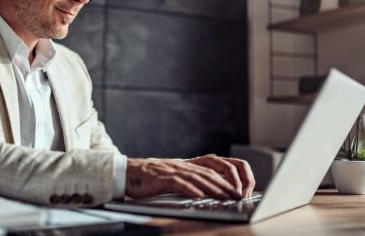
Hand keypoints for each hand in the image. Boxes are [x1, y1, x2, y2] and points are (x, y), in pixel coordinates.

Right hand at [125, 155, 254, 199]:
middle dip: (224, 185)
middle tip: (236, 196)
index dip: (224, 180)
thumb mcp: (171, 178)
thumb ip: (186, 182)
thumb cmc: (149, 179)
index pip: (210, 171)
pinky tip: (199, 195)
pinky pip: (179, 183)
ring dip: (212, 188)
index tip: (236, 190)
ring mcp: (172, 171)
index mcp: (185, 166)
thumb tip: (203, 192)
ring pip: (197, 178)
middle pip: (208, 174)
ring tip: (224, 197)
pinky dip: (190, 189)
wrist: (128, 173)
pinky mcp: (162, 178)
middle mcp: (181, 166)